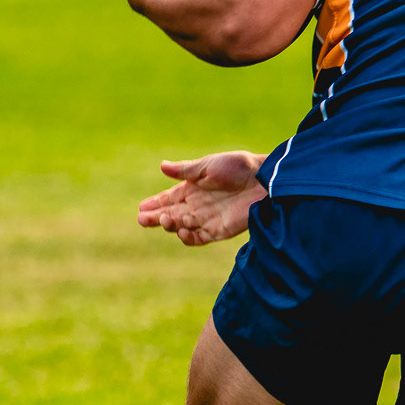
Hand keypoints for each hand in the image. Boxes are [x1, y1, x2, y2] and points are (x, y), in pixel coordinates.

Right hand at [137, 152, 265, 245]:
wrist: (263, 181)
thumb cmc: (237, 168)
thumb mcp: (208, 166)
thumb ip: (186, 171)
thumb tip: (162, 166)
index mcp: (194, 188)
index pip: (169, 198)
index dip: (155, 203)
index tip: (141, 207)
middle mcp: (198, 205)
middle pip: (171, 214)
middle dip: (155, 217)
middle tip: (142, 219)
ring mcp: (208, 218)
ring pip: (181, 226)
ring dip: (170, 225)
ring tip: (165, 219)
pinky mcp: (219, 230)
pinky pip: (199, 238)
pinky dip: (188, 238)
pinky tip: (181, 231)